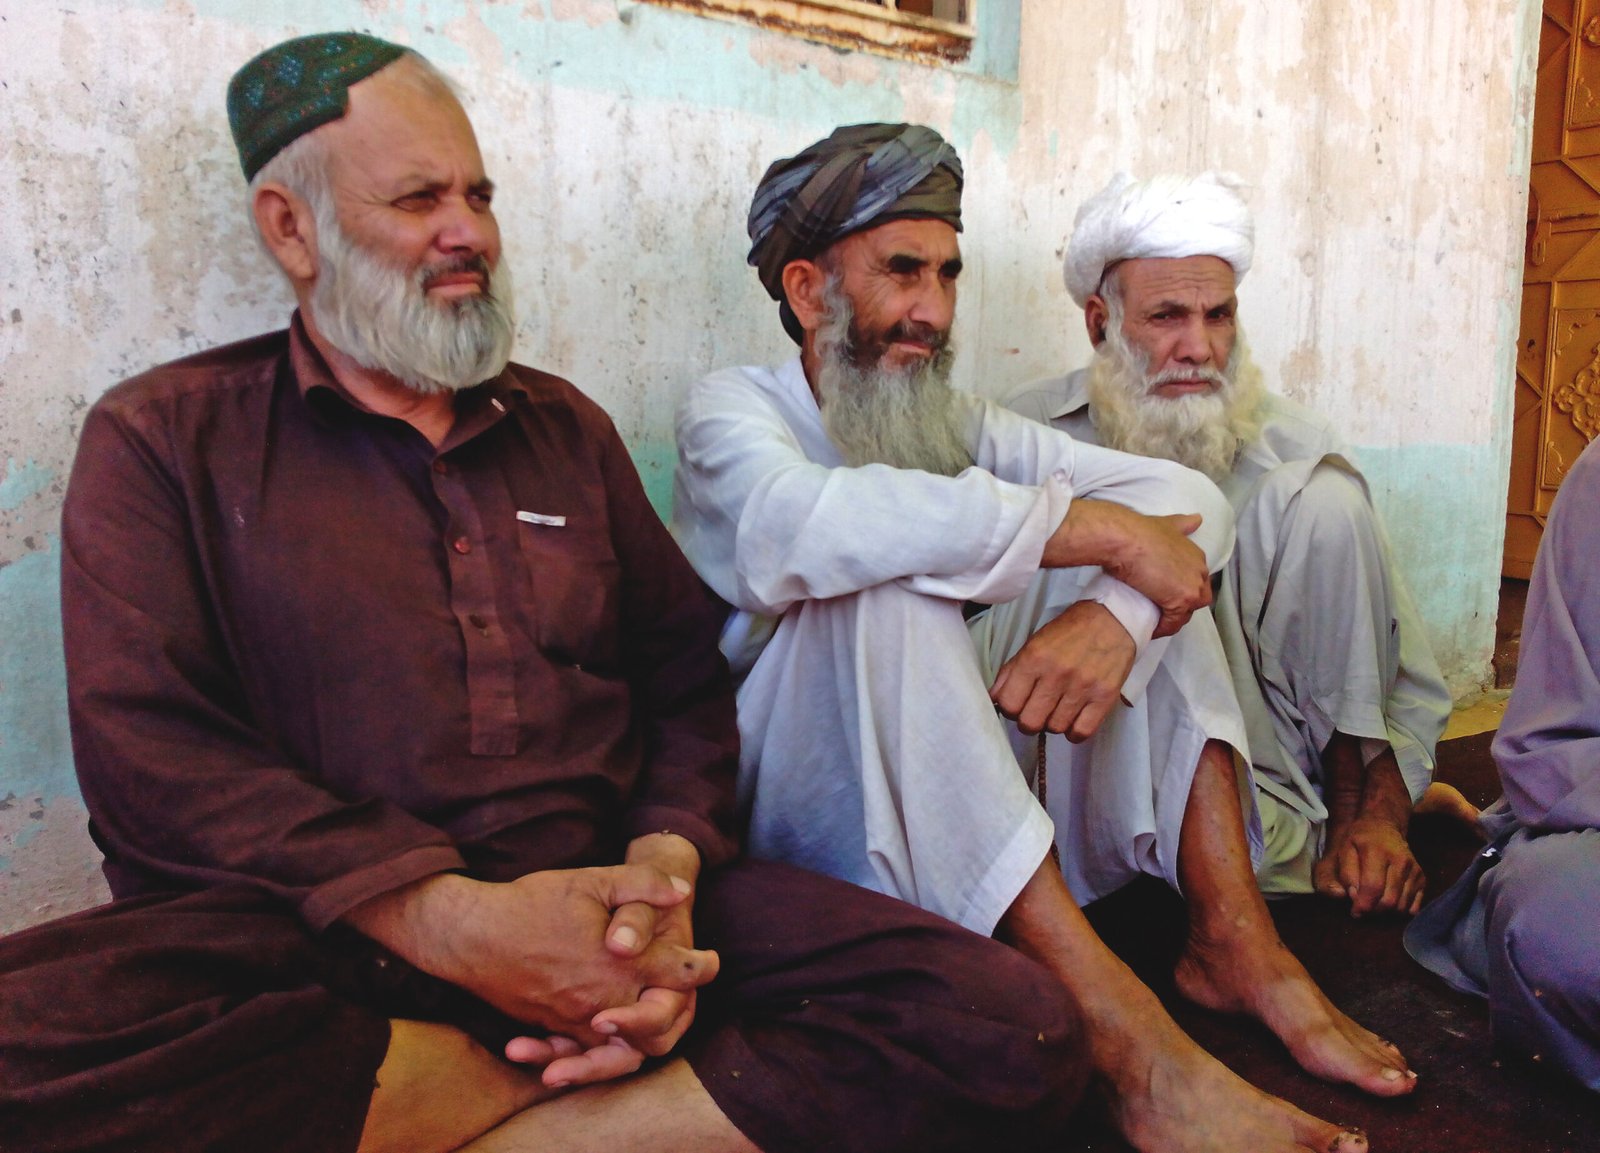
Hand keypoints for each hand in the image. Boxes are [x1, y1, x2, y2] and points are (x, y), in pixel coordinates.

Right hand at [503, 833, 708, 1087]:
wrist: (472, 937)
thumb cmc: (532, 903)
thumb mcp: (592, 880)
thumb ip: (642, 883)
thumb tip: (682, 891)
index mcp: (622, 962)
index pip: (682, 973)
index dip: (704, 965)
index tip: (710, 959)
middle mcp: (606, 998)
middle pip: (663, 1022)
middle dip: (681, 1008)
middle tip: (686, 992)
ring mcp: (579, 1019)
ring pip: (628, 1047)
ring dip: (647, 1034)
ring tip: (656, 1015)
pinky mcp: (557, 1028)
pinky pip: (591, 1052)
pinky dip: (608, 1049)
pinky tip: (614, 1034)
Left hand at [990, 600, 1135, 740]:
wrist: (1112, 619)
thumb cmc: (1069, 631)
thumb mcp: (1033, 643)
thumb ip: (1011, 672)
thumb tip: (994, 699)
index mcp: (1034, 658)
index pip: (1009, 704)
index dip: (1009, 710)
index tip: (1017, 706)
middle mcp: (1056, 674)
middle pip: (1030, 722)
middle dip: (1029, 721)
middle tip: (1036, 712)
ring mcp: (1082, 687)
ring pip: (1055, 728)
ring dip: (1053, 724)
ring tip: (1058, 710)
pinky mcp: (1105, 697)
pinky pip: (1082, 731)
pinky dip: (1074, 731)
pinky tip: (1073, 719)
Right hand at [1043, 501, 1210, 636]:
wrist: (1125, 539)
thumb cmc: (1138, 531)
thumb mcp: (1165, 523)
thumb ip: (1182, 524)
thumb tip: (1198, 519)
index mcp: (1196, 555)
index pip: (1195, 580)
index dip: (1179, 589)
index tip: (1163, 595)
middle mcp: (1199, 571)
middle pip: (1195, 599)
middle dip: (1179, 607)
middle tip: (1158, 610)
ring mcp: (1192, 586)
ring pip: (1186, 613)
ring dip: (1170, 619)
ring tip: (1151, 622)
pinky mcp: (1181, 601)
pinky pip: (1173, 623)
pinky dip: (1161, 628)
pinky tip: (1148, 628)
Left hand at [1313, 816, 1425, 916]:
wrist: (1382, 826)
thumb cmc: (1358, 841)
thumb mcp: (1342, 851)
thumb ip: (1344, 875)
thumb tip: (1351, 897)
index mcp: (1377, 851)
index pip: (1373, 886)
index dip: (1363, 904)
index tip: (1355, 912)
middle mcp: (1400, 860)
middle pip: (1389, 901)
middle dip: (1374, 911)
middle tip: (1363, 907)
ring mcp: (1414, 869)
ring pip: (1402, 907)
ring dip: (1386, 912)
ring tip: (1374, 902)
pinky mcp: (1422, 878)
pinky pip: (1414, 907)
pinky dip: (1400, 910)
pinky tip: (1388, 900)